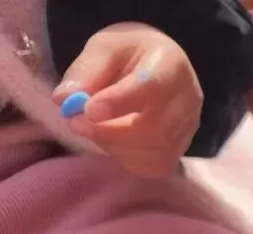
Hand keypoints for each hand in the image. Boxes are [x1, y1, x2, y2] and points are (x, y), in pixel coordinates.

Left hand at [53, 23, 202, 178]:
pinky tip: (113, 143)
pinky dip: (127, 159)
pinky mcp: (179, 150)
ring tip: (91, 130)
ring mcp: (188, 129)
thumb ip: (86, 70)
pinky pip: (155, 166)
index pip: (152, 86)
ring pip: (155, 150)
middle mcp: (189, 99)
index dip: (120, 102)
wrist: (154, 70)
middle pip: (156, 126)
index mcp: (171, 63)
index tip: (88, 111)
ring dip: (115, 146)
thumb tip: (64, 99)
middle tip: (76, 124)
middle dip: (111, 131)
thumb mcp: (103, 49)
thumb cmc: (127, 56)